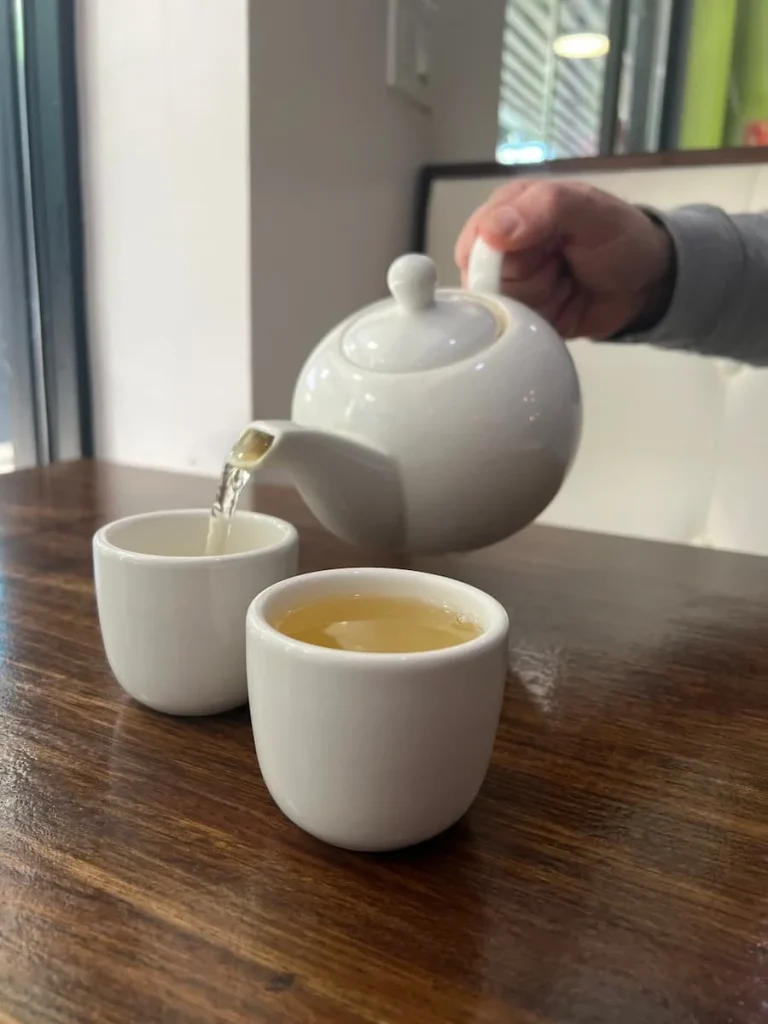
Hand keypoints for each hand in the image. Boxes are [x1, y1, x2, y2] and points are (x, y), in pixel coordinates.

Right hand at [455, 180, 675, 338]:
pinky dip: (543, 322)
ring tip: (564, 283)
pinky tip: (563, 304)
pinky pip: (513, 332)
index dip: (502, 256)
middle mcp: (500, 250)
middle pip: (484, 283)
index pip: (473, 243)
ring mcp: (509, 288)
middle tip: (559, 265)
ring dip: (540, 300)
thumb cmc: (618, 236)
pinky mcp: (521, 318)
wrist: (645, 284)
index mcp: (507, 211)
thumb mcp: (589, 210)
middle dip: (528, 279)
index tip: (542, 250)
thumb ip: (543, 209)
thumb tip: (491, 232)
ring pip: (499, 309)